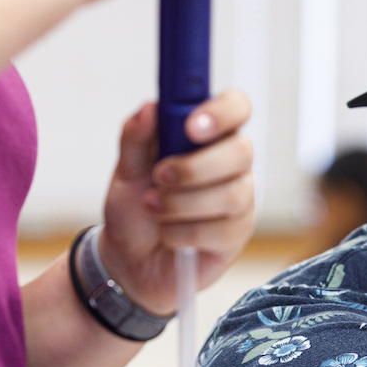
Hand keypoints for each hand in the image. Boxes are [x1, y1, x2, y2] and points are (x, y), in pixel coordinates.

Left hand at [97, 90, 254, 315]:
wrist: (129, 259)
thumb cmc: (134, 209)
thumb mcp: (125, 171)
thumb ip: (136, 138)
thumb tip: (149, 108)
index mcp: (208, 137)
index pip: (237, 107)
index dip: (222, 112)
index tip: (191, 126)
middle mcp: (231, 165)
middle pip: (241, 151)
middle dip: (195, 167)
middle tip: (159, 177)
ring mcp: (239, 201)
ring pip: (231, 195)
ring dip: (182, 203)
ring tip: (154, 208)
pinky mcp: (236, 236)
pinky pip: (221, 231)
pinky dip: (183, 232)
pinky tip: (168, 234)